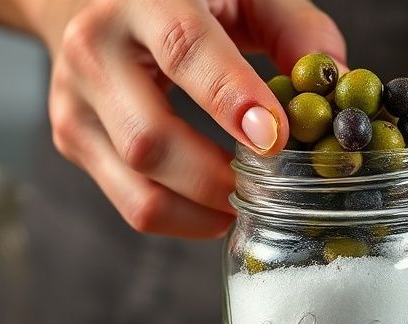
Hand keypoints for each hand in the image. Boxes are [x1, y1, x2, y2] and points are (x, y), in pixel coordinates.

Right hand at [30, 0, 344, 236]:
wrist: (89, 2)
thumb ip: (294, 29)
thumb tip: (334, 85)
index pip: (184, 48)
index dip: (230, 97)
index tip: (275, 138)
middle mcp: (94, 50)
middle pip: (149, 138)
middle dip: (218, 176)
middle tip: (272, 185)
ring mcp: (73, 102)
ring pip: (139, 185)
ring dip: (204, 209)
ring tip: (248, 200)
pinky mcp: (73, 141)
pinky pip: (133, 203)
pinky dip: (184, 218)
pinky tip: (217, 205)